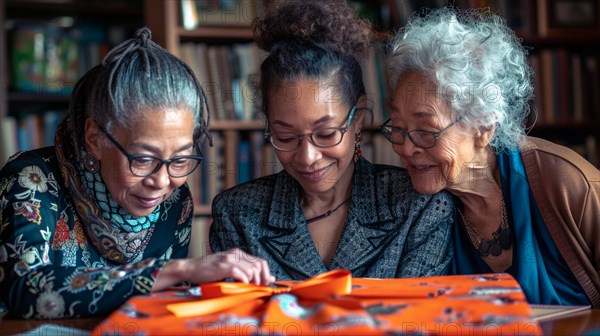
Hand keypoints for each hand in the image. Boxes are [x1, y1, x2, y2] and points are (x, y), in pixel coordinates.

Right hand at [153, 248, 274, 290]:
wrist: (190, 268)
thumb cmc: (209, 271)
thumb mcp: (229, 269)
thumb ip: (246, 271)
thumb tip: (269, 277)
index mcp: (239, 253)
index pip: (261, 262)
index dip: (265, 275)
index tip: (264, 285)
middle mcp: (236, 253)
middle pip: (259, 265)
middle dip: (261, 279)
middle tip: (256, 289)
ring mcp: (229, 259)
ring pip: (251, 270)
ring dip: (251, 281)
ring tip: (246, 288)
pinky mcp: (222, 266)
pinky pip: (240, 273)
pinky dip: (243, 281)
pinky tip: (239, 285)